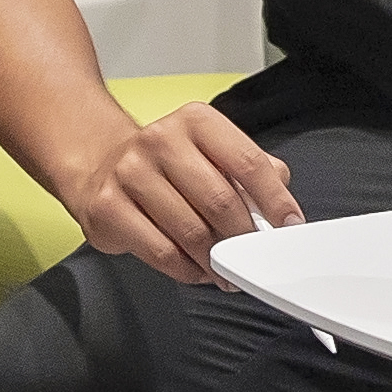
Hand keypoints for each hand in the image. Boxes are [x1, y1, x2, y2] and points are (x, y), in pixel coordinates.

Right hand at [57, 94, 302, 285]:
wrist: (101, 165)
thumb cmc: (169, 166)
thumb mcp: (213, 152)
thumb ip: (252, 170)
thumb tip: (281, 206)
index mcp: (196, 121)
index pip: (247, 162)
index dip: (274, 199)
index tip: (290, 225)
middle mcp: (161, 140)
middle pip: (220, 200)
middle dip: (243, 238)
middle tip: (253, 257)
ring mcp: (130, 172)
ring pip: (191, 232)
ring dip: (216, 260)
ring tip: (226, 270)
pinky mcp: (108, 206)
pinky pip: (162, 252)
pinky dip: (187, 269)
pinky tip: (197, 269)